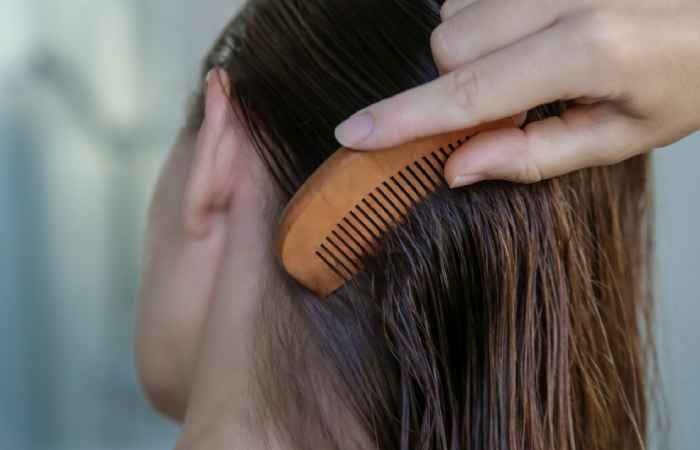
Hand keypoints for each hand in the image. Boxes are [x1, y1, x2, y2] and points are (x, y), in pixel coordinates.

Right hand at [334, 0, 699, 186]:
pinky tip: (529, 29)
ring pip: (455, 10)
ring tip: (527, 60)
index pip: (471, 93)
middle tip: (508, 103)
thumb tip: (456, 167)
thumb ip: (536, 156)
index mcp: (591, 49)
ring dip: (472, 49)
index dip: (404, 119)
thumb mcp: (624, 135)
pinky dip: (485, 16)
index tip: (353, 134)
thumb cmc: (687, 76)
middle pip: (450, 44)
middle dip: (457, 85)